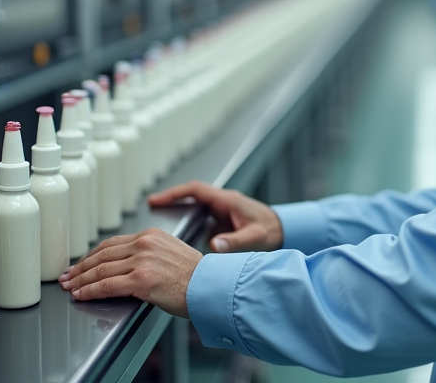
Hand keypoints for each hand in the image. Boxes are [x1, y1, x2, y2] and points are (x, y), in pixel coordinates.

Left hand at [59, 228, 201, 316]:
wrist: (210, 286)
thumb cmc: (195, 276)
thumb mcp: (171, 252)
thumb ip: (149, 253)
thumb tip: (127, 266)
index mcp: (151, 235)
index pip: (111, 243)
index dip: (91, 255)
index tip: (81, 263)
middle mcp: (144, 243)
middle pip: (101, 254)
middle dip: (80, 267)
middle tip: (67, 275)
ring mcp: (142, 261)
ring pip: (101, 270)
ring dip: (80, 280)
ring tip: (69, 286)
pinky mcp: (141, 280)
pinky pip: (107, 286)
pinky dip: (90, 291)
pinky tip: (81, 294)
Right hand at [148, 181, 282, 252]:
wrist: (284, 230)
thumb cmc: (271, 230)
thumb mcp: (254, 237)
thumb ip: (234, 241)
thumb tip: (214, 246)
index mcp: (227, 200)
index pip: (196, 190)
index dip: (175, 193)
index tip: (157, 199)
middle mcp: (222, 202)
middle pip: (191, 195)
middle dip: (170, 199)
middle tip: (151, 205)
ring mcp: (221, 210)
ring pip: (194, 205)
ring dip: (178, 210)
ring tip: (160, 221)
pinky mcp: (221, 220)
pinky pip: (200, 216)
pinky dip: (188, 222)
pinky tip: (180, 237)